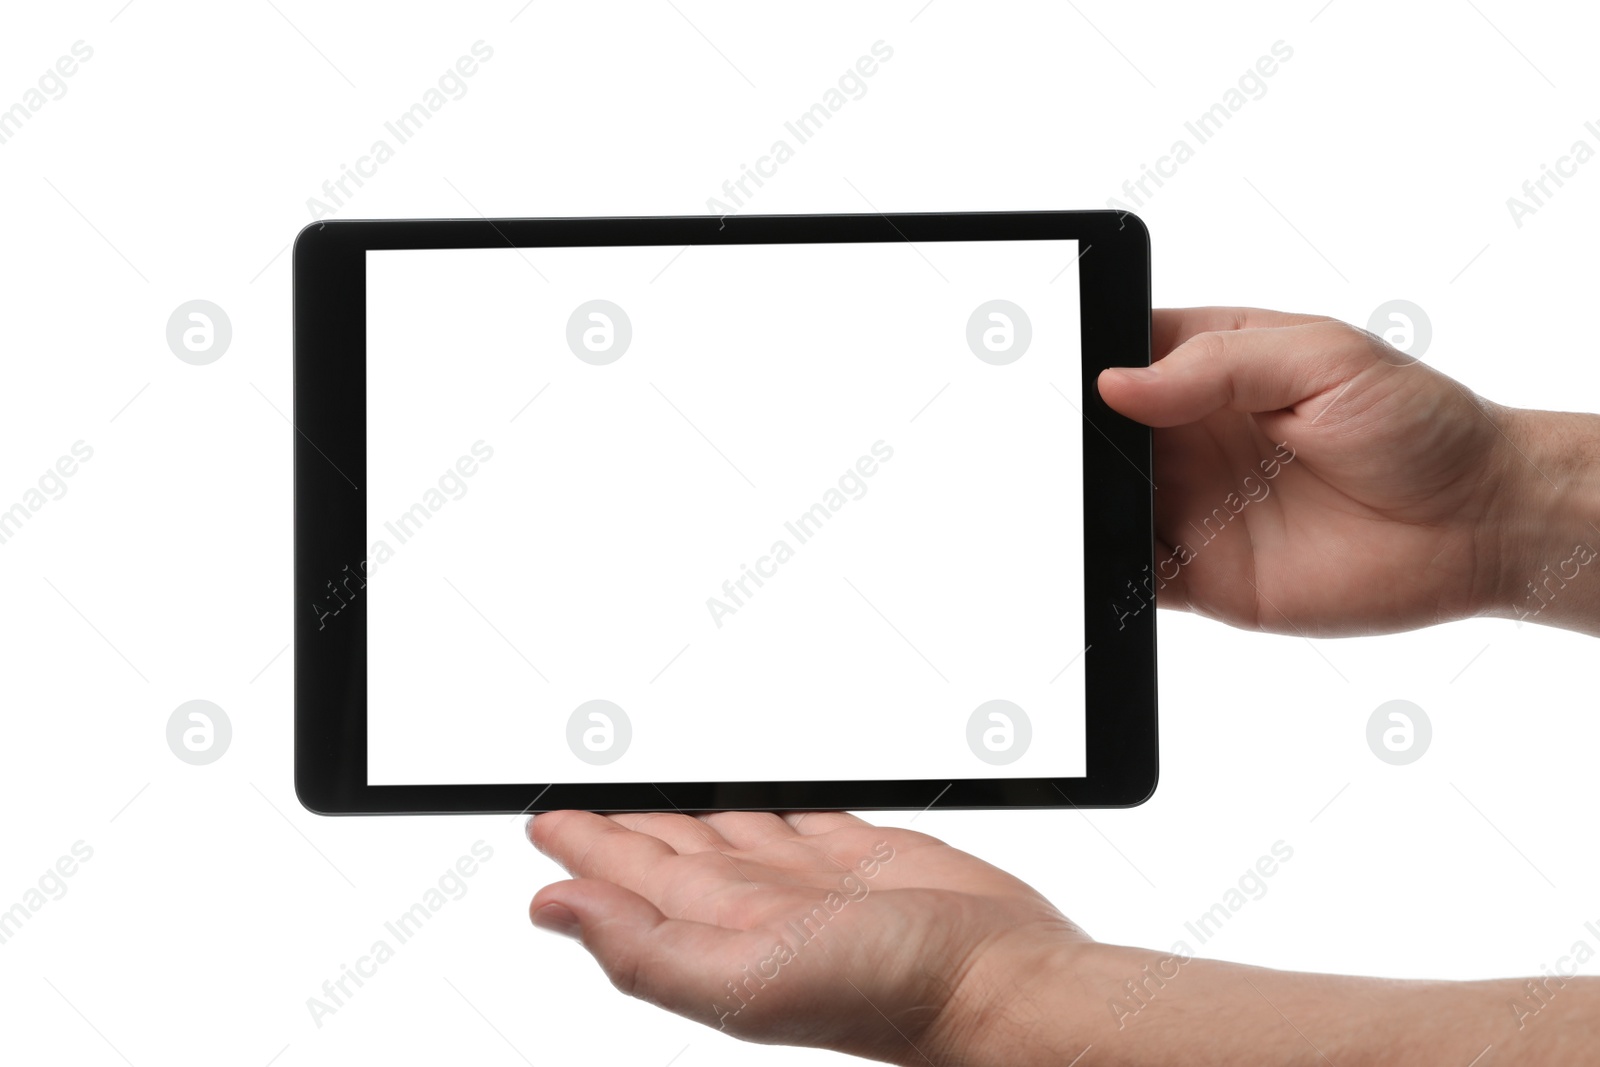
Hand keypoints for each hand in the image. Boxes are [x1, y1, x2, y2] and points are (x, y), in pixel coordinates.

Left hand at [527, 809, 1089, 1063]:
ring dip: (687, 806)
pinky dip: (770, 799)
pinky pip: (801, 814)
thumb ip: (642, 948)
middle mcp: (759, 905)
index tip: (543, 818)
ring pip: (730, 827)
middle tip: (584, 788)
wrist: (1003, 981)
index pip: (630, 876)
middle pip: (671, 848)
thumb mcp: (744, 981)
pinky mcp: (865, 853)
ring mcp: (813, 879)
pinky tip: (751, 794)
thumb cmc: (890, 992)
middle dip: (624, 819)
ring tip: (649, 784)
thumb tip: (550, 907)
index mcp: (719, 931)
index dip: (583, 845)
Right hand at [1097, 307, 1523, 635]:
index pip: (1126, 352)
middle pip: (1103, 433)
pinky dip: (1110, 572)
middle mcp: (1191, 436)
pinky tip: (1115, 555)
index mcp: (1212, 367)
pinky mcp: (1203, 576)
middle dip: (1081, 437)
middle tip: (1091, 443)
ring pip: (1107, 504)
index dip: (1095, 359)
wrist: (1480, 524)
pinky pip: (1135, 575)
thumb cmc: (1419, 425)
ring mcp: (1192, 507)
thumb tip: (1119, 384)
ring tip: (1101, 497)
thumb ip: (1218, 365)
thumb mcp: (1325, 358)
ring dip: (1090, 504)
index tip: (1085, 374)